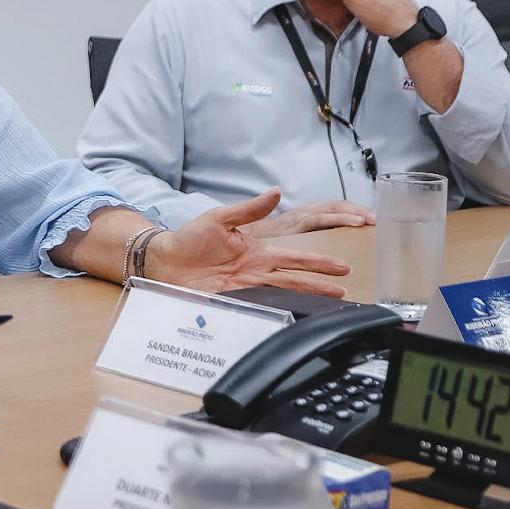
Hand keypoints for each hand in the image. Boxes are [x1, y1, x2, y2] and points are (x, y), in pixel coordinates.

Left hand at [146, 190, 350, 295]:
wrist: (164, 259)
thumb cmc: (190, 237)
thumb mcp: (220, 218)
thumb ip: (249, 208)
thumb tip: (275, 192)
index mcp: (257, 252)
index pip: (294, 258)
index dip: (317, 263)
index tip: (341, 267)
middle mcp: (256, 272)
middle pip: (294, 280)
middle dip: (320, 285)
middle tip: (345, 291)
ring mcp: (245, 288)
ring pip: (282, 295)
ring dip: (304, 300)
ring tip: (328, 306)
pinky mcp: (231, 301)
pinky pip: (257, 308)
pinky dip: (274, 312)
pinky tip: (290, 317)